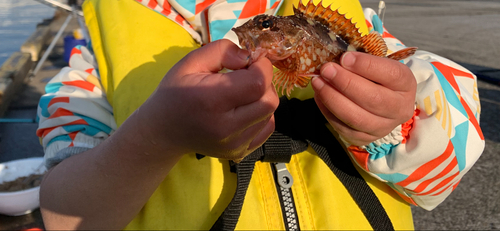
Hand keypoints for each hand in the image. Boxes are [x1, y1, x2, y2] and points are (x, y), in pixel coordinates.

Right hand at [138, 39, 278, 159]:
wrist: (164, 131)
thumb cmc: (176, 92)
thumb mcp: (190, 62)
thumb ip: (222, 51)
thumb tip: (249, 57)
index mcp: (212, 100)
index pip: (258, 82)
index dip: (262, 67)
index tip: (251, 62)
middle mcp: (226, 127)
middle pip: (269, 101)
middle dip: (264, 83)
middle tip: (247, 76)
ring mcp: (234, 144)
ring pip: (270, 114)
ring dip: (262, 98)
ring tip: (242, 94)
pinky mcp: (240, 153)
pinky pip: (266, 128)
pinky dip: (261, 115)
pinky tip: (243, 109)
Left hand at [311, 52, 415, 145]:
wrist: (382, 101)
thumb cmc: (376, 77)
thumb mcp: (377, 63)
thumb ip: (360, 60)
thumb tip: (337, 58)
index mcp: (406, 84)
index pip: (390, 74)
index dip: (366, 65)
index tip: (345, 57)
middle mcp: (399, 108)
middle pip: (372, 99)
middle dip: (345, 83)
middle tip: (326, 69)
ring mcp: (383, 127)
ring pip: (356, 117)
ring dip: (333, 99)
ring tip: (318, 82)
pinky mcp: (365, 138)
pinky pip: (343, 127)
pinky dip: (327, 111)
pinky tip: (320, 96)